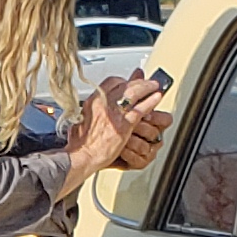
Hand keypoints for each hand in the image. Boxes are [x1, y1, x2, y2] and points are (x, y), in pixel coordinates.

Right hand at [59, 78, 169, 193]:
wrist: (81, 155)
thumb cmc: (80, 142)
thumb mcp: (82, 118)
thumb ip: (91, 109)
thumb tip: (93, 106)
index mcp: (93, 100)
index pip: (112, 82)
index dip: (123, 81)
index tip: (129, 83)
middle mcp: (104, 103)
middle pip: (125, 84)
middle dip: (138, 81)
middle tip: (146, 82)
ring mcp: (114, 113)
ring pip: (134, 93)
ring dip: (146, 87)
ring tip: (154, 86)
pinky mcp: (124, 125)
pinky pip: (140, 109)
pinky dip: (150, 102)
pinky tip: (156, 98)